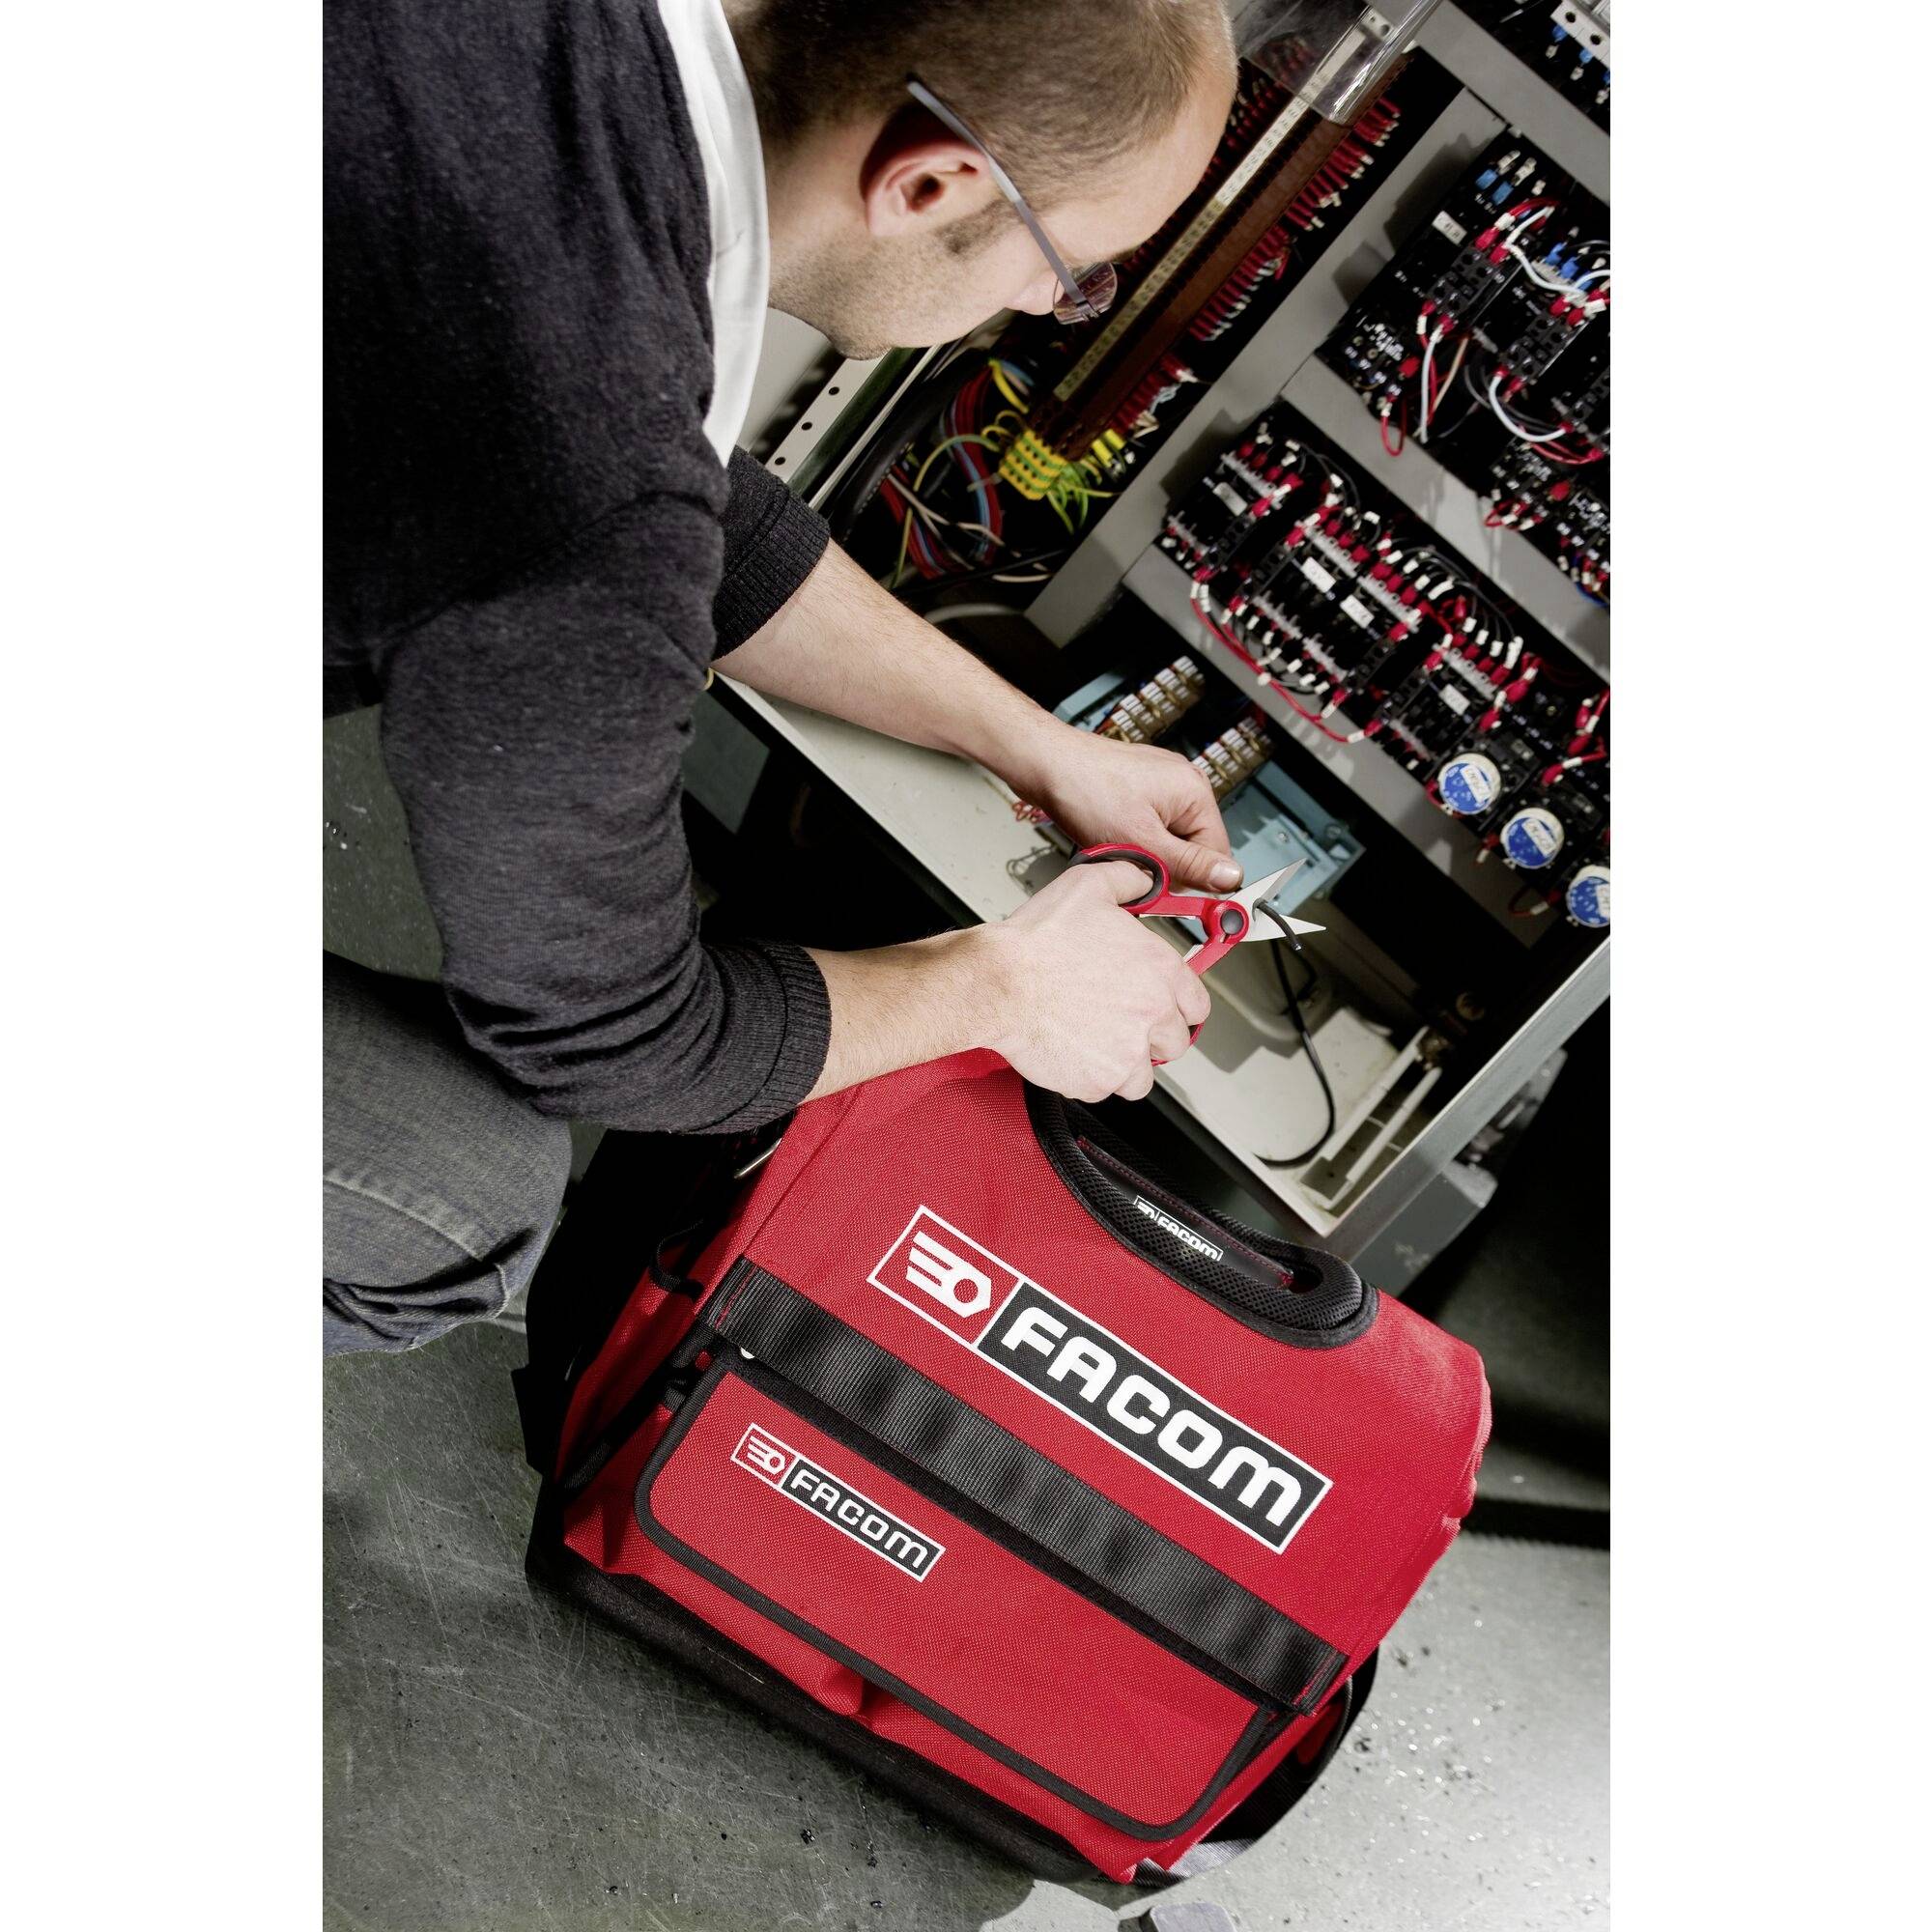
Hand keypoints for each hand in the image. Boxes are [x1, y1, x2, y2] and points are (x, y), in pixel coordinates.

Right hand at [978, 861, 1210, 1101]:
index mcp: (1162, 972)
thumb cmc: (1037, 941)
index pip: (1198, 1006)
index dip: (1178, 1006)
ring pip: (1142, 1075)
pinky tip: (1071, 1050)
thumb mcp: (1088, 886)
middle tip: (1121, 1023)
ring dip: (1124, 1062)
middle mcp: (1153, 1016)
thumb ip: (1127, 879)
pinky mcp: (1098, 1081)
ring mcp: (1128, 1054)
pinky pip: (1104, 1090)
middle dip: (1151, 1036)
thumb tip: (1144, 879)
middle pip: (1175, 1043)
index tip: (1162, 1008)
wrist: (998, 983)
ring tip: (1094, 1040)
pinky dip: (1090, 1077)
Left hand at [1016, 726, 1241, 894]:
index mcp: (1195, 792)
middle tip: (1130, 861)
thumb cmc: (1087, 791)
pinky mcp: (1142, 789)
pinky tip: (1111, 834)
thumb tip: (1232, 878)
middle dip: (1164, 864)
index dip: (1190, 878)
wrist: (1047, 763)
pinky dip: (1133, 839)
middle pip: (1192, 848)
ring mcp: (1163, 784)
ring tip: (1116, 844)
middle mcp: (1185, 784)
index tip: (1164, 890)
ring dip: (1146, 853)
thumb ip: (1189, 864)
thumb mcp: (1141, 841)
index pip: (1216, 855)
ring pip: (1169, 840)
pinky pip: (1150, 827)